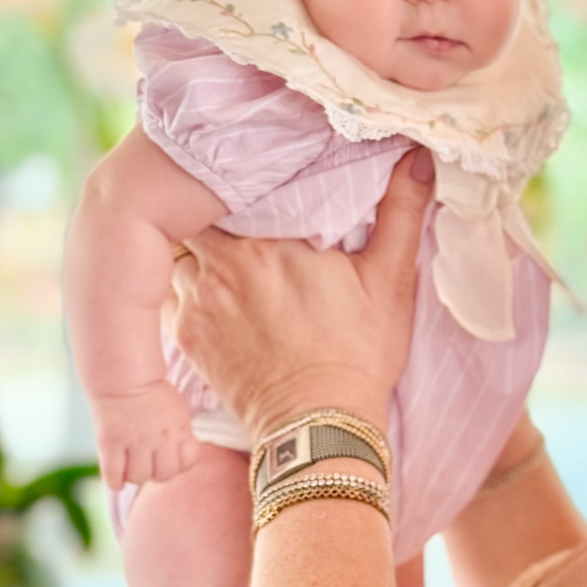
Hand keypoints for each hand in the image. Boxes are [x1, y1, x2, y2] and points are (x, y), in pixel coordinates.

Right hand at [93, 381, 200, 488]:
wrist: (123, 377)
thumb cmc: (153, 394)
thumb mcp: (179, 410)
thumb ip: (183, 433)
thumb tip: (183, 455)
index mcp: (178, 429)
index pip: (188, 462)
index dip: (180, 464)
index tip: (170, 457)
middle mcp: (158, 438)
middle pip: (164, 474)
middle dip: (158, 473)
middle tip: (148, 463)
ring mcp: (133, 441)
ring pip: (139, 477)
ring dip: (135, 475)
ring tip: (131, 464)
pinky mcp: (110, 443)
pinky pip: (114, 475)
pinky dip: (116, 481)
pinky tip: (117, 474)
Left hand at [170, 149, 432, 441]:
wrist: (319, 427)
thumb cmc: (358, 354)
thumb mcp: (391, 281)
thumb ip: (400, 214)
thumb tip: (416, 159)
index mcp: (266, 240)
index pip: (233, 184)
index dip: (240, 177)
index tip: (257, 177)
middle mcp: (220, 265)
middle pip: (195, 213)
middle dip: (209, 208)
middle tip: (232, 206)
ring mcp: (196, 302)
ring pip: (176, 252)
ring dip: (196, 248)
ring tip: (224, 249)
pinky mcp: (186, 336)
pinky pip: (170, 294)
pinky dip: (186, 286)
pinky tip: (216, 290)